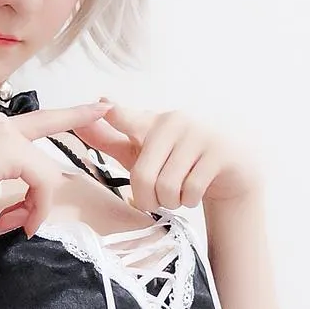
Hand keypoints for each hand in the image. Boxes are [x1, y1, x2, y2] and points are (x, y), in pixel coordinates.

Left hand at [75, 99, 261, 211]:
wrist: (231, 170)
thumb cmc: (177, 161)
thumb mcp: (141, 151)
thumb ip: (111, 140)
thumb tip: (78, 124)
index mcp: (152, 121)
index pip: (127, 118)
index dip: (115, 115)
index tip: (103, 106)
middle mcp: (175, 122)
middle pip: (144, 176)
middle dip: (148, 199)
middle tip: (157, 199)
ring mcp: (199, 135)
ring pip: (168, 186)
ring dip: (171, 201)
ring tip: (178, 194)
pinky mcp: (220, 153)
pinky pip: (191, 191)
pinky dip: (189, 202)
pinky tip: (194, 193)